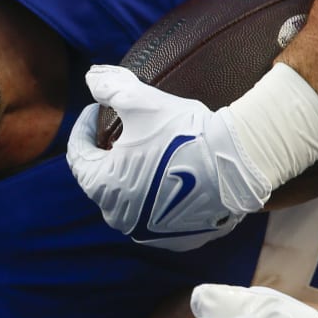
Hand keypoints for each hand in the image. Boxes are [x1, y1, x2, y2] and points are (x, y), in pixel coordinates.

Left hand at [66, 65, 270, 250]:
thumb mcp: (141, 102)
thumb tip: (92, 79)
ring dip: (132, 178)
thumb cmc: (183, 132)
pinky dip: (157, 197)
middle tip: (119, 132)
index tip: (95, 110)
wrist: (238, 160)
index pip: (78, 155)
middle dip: (107, 155)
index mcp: (104, 187)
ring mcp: (150, 232)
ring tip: (145, 154)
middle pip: (103, 181)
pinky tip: (168, 176)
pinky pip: (158, 215)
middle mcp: (120, 217)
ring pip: (130, 201)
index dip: (83, 128)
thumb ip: (110, 89)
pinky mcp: (177, 239)